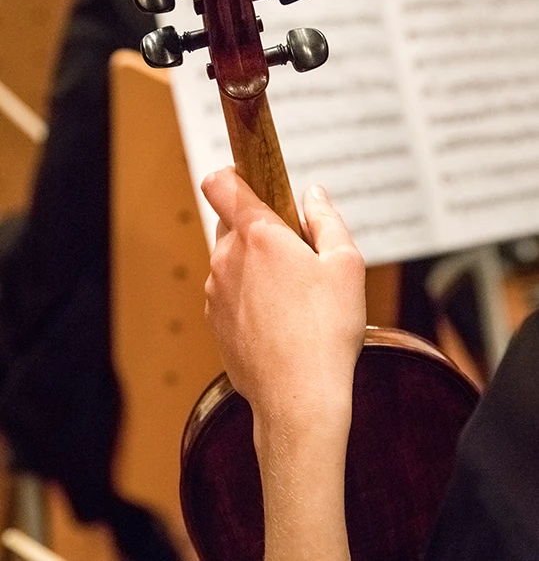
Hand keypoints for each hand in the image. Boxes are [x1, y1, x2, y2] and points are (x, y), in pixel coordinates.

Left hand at [201, 167, 365, 426]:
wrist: (297, 398)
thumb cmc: (327, 330)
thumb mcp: (346, 265)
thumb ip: (327, 220)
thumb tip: (313, 194)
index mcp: (257, 235)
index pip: (221, 183)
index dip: (233, 174)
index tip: (252, 178)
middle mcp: (226, 259)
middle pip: (231, 222)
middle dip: (258, 227)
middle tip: (295, 251)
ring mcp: (215, 292)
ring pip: (230, 259)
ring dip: (254, 264)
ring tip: (292, 294)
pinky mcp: (214, 321)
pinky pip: (228, 292)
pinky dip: (247, 294)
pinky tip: (279, 319)